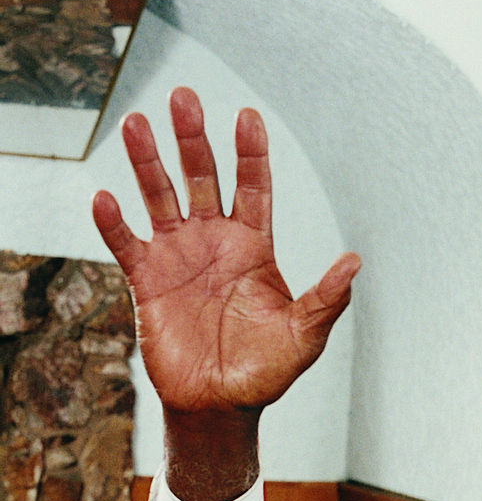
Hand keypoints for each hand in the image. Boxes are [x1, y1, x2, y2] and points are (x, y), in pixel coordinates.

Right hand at [92, 87, 359, 420]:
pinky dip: (113, 222)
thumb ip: (327, 299)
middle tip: (183, 96)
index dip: (250, 152)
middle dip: (193, 138)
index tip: (247, 115)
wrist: (221, 404)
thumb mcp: (305, 336)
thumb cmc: (267, 371)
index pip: (253, 187)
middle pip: (202, 177)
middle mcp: (213, 241)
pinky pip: (125, 243)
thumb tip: (356, 261)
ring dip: (147, 162)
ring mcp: (178, 256)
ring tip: (135, 122)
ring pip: (159, 196)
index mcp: (253, 247)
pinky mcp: (146, 279)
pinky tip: (106, 199)